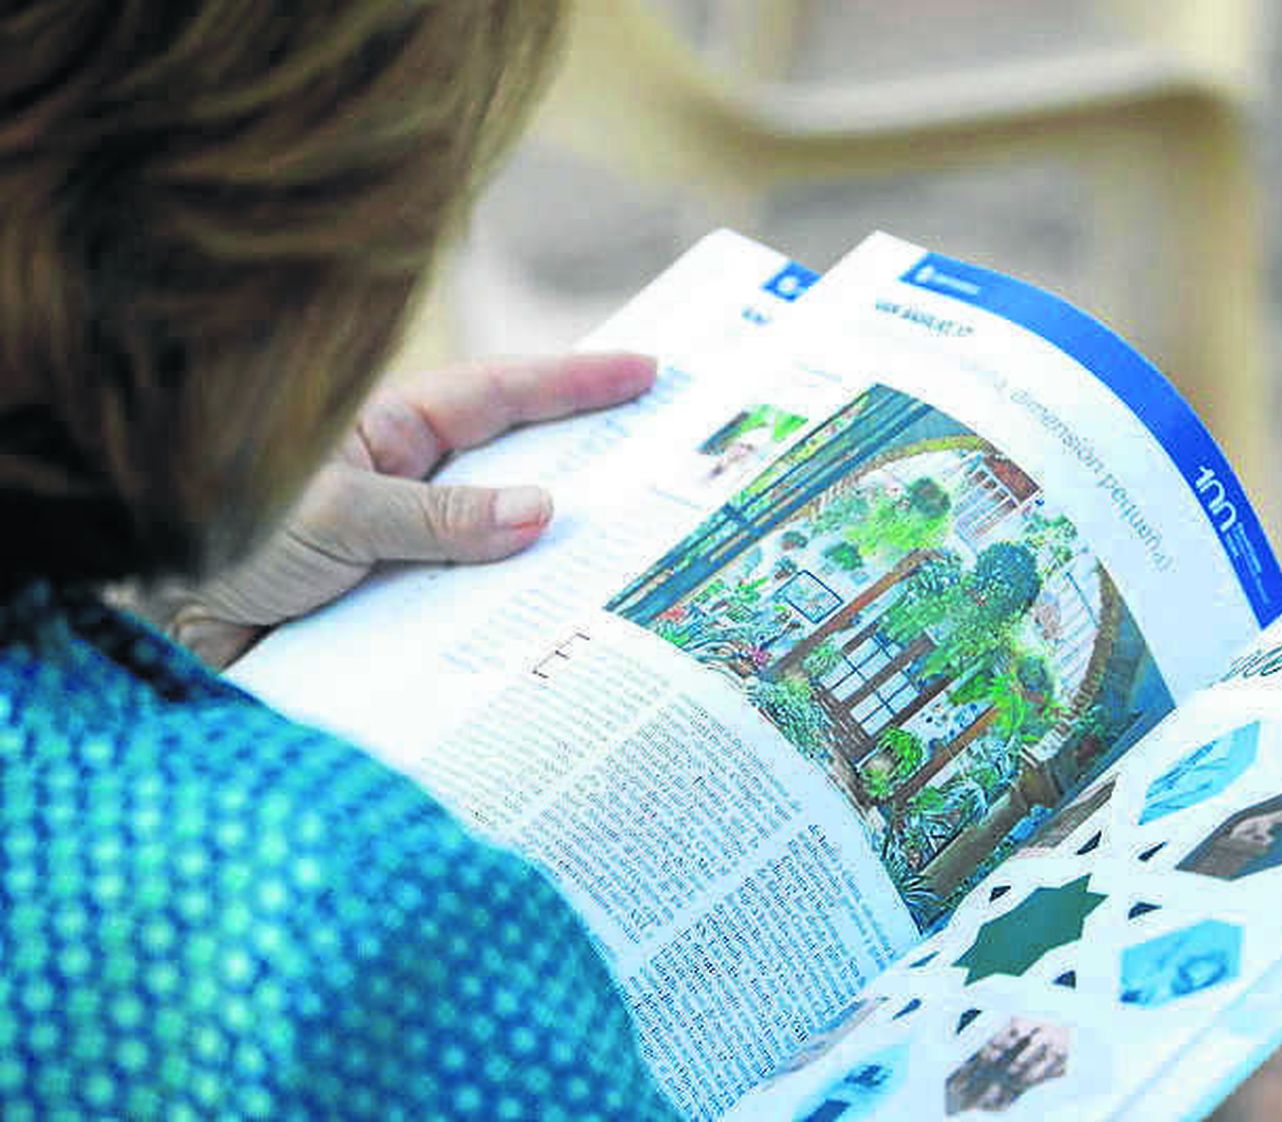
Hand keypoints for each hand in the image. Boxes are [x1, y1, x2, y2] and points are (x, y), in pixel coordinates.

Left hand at [154, 352, 654, 667]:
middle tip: (674, 475)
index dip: (576, 383)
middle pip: (518, 474)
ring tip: (631, 580)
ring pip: (499, 555)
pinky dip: (504, 633)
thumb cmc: (224, 534)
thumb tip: (541, 513)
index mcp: (393, 435)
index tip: (648, 371)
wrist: (156, 619)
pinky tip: (547, 651)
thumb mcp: (336, 515)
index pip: (501, 397)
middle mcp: (408, 489)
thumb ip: (438, 519)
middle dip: (592, 475)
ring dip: (551, 572)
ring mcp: (406, 552)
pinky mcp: (394, 613)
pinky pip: (465, 618)